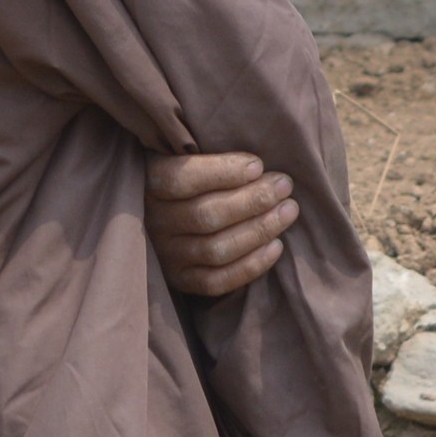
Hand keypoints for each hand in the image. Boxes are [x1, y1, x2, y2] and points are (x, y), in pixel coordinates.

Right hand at [145, 149, 295, 298]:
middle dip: (252, 200)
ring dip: (259, 230)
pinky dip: (250, 266)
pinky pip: (217, 281)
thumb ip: (210, 155)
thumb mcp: (185, 154)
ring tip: (288, 211)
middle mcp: (153, 222)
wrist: (169, 219)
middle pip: (206, 215)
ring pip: (216, 249)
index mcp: (147, 183)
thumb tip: (258, 166)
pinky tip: (277, 246)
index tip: (258, 165)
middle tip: (284, 186)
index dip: (222, 172)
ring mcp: (167, 255)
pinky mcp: (182, 280)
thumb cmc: (190, 176)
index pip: (180, 179)